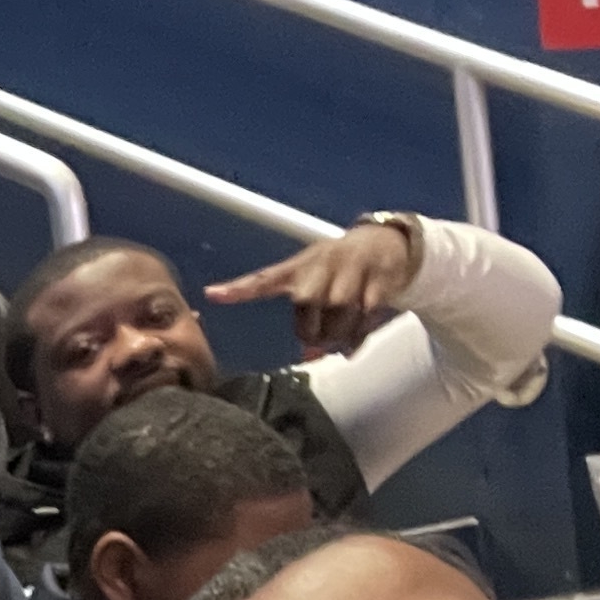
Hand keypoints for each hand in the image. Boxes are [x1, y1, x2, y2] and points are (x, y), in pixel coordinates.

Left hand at [207, 220, 422, 355]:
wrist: (388, 243)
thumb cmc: (342, 272)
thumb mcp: (317, 283)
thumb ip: (307, 318)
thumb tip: (308, 355)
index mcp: (299, 267)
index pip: (263, 280)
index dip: (239, 289)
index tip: (212, 295)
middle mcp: (320, 265)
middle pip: (307, 309)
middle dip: (314, 331)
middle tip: (323, 335)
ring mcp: (350, 269)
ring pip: (338, 315)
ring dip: (340, 334)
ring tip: (343, 335)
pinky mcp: (377, 278)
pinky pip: (365, 317)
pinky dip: (362, 332)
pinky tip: (360, 333)